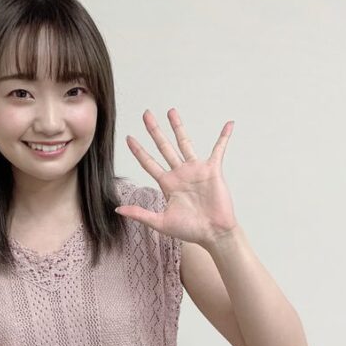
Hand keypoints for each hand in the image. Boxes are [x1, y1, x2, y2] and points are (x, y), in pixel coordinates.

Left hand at [116, 109, 237, 249]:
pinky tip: (228, 124)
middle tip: (146, 114)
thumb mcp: (160, 222)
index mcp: (167, 184)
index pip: (149, 163)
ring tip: (171, 111)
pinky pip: (219, 150)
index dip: (138, 151)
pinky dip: (224, 137)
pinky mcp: (212, 170)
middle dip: (154, 130)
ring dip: (178, 127)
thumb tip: (117, 210)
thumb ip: (140, 214)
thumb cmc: (189, 230)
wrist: (213, 234)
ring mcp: (196, 170)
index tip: (128, 138)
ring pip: (184, 143)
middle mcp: (180, 174)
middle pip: (164, 147)